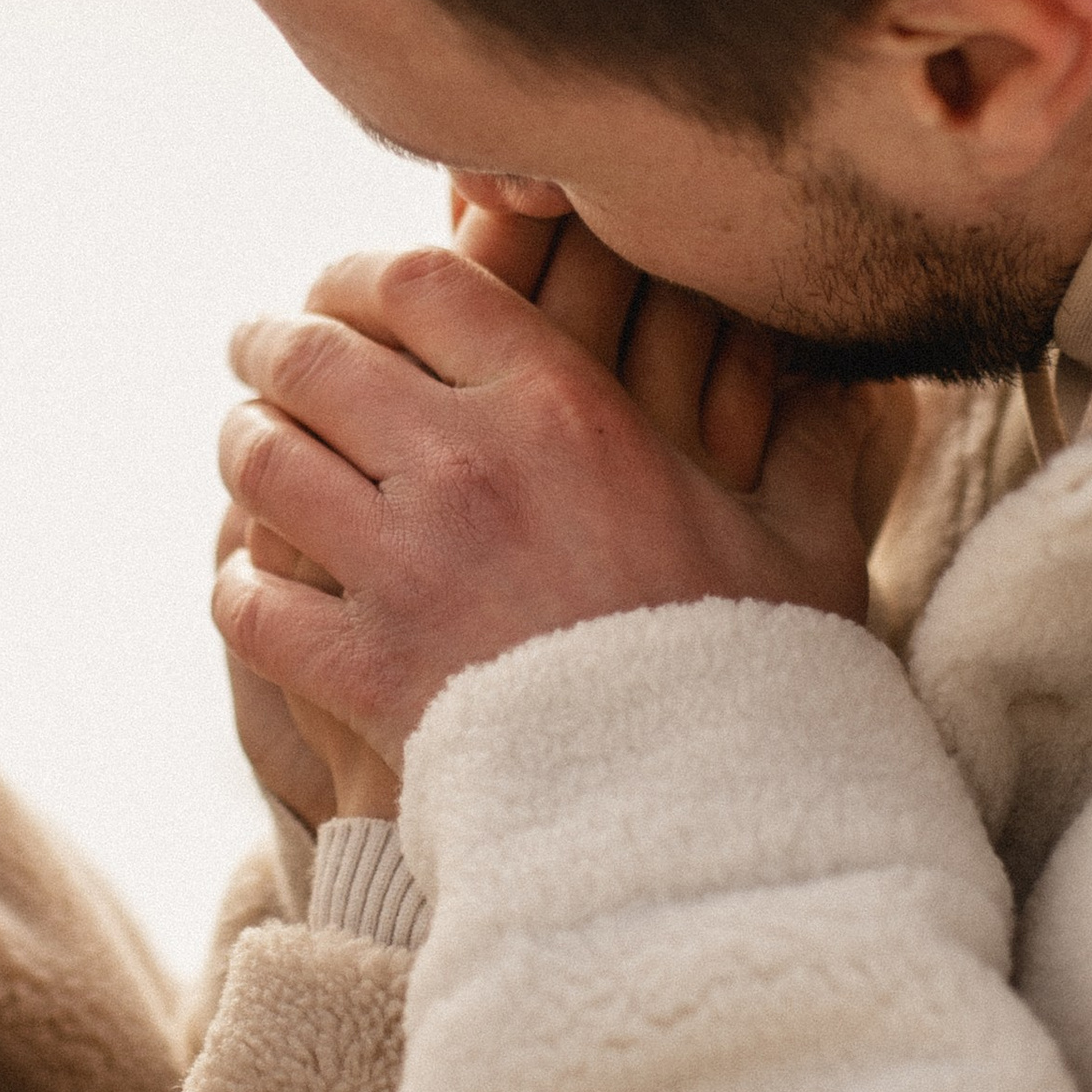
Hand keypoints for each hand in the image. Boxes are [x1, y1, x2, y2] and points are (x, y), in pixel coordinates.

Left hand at [216, 244, 900, 763]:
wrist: (702, 818)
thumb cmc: (760, 674)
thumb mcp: (808, 542)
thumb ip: (813, 444)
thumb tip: (851, 378)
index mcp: (567, 409)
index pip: (418, 282)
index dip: (359, 272)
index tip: (344, 288)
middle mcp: (467, 467)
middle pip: (312, 356)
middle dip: (270, 345)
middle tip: (257, 351)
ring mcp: (404, 567)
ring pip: (262, 462)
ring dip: (244, 447)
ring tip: (249, 447)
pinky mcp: (364, 667)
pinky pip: (251, 598)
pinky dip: (240, 584)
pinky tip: (254, 584)